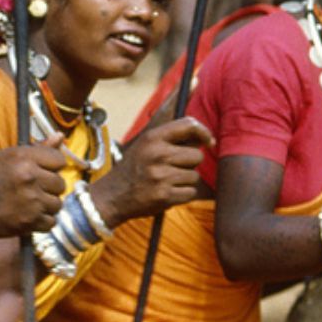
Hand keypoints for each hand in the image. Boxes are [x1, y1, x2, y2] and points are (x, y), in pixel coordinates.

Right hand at [0, 135, 65, 236]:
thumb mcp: (8, 157)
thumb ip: (37, 148)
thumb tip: (60, 136)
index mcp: (23, 158)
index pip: (59, 160)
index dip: (52, 167)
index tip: (42, 172)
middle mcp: (29, 177)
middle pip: (60, 183)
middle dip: (49, 188)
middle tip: (32, 190)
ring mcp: (31, 200)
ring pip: (57, 204)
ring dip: (46, 206)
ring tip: (28, 203)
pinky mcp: (30, 221)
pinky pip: (51, 222)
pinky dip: (41, 222)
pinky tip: (27, 215)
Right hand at [90, 117, 212, 225]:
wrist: (112, 196)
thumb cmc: (134, 169)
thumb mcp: (145, 146)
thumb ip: (170, 139)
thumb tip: (204, 139)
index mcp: (152, 138)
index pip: (188, 125)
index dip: (204, 132)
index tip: (208, 141)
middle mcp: (157, 154)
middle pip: (196, 156)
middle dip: (190, 163)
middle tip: (173, 168)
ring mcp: (161, 176)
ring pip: (194, 176)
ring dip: (184, 181)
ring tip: (166, 181)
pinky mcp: (164, 195)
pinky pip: (190, 193)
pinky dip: (182, 195)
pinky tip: (166, 192)